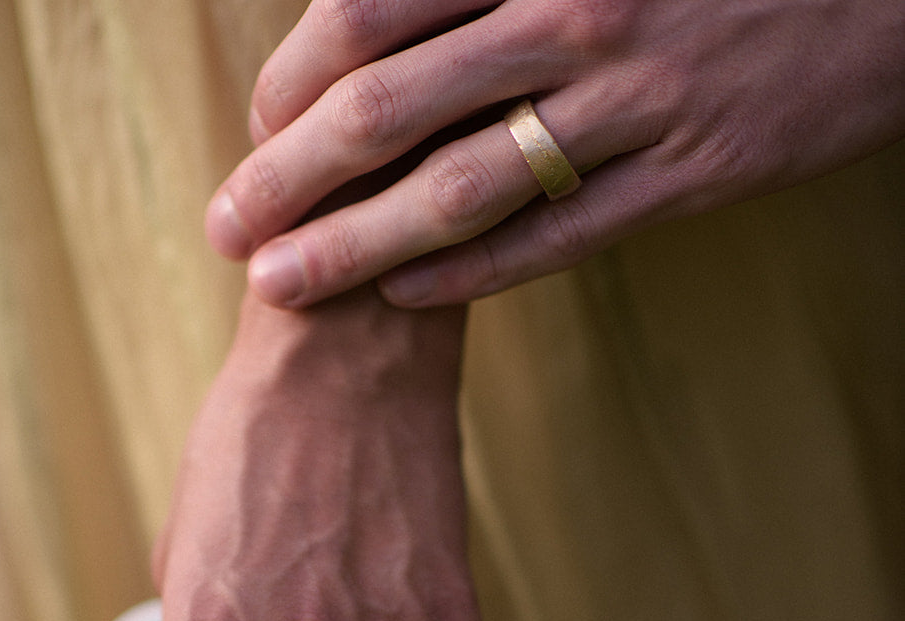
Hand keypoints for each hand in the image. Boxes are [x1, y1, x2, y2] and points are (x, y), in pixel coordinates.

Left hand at [205, 0, 904, 307]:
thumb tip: (378, 7)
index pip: (368, 12)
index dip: (290, 78)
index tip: (254, 126)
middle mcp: (574, 14)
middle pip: (386, 108)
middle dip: (289, 174)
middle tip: (227, 228)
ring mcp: (634, 104)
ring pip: (458, 188)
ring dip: (355, 242)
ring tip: (282, 283)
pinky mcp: (688, 179)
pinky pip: (552, 240)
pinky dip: (468, 274)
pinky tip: (401, 296)